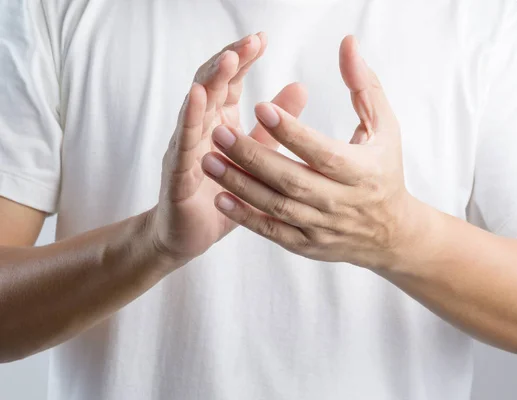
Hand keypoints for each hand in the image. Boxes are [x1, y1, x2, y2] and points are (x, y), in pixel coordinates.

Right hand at [148, 33, 307, 262]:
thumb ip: (273, 125)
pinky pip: (183, 143)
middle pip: (211, 85)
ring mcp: (185, 149)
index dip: (243, 60)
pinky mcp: (176, 173)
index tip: (261, 39)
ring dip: (210, 81)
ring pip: (196, 107)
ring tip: (228, 59)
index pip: (228, 82)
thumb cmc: (220, 193)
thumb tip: (300, 87)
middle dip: (229, 61)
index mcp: (218, 124)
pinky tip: (198, 98)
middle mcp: (200, 130)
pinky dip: (189, 118)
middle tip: (250, 41)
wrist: (189, 235)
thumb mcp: (255, 155)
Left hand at [201, 36, 424, 269]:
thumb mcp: (384, 127)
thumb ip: (364, 85)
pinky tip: (221, 199)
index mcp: (361, 170)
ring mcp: (322, 226)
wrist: (391, 232)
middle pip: (291, 180)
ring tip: (207, 161)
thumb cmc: (384, 170)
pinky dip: (246, 218)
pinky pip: (274, 232)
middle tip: (218, 132)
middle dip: (252, 156)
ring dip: (240, 185)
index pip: (320, 151)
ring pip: (276, 207)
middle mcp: (340, 201)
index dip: (290, 131)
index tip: (260, 107)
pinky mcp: (307, 244)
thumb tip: (347, 44)